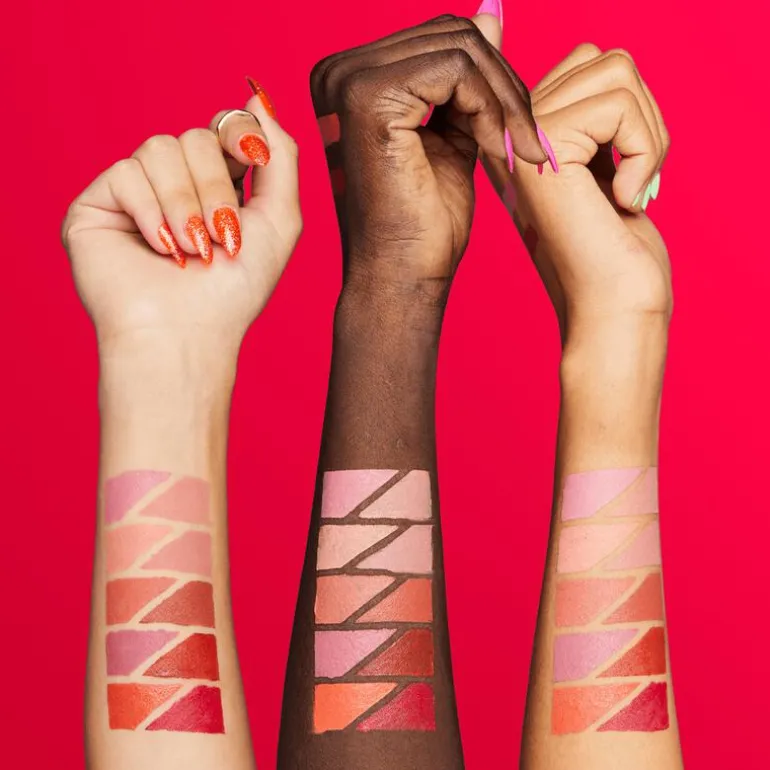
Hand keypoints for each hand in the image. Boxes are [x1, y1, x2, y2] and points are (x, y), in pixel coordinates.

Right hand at [62, 83, 300, 355]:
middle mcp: (175, 185)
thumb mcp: (281, 220)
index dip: (239, 136)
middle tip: (221, 237)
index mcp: (217, 186)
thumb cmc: (236, 289)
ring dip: (186, 203)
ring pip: (159, 147)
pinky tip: (159, 249)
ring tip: (191, 250)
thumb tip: (256, 98)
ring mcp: (136, 193)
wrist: (188, 334)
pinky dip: (151, 212)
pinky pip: (125, 172)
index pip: (223, 128)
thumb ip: (281, 157)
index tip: (253, 160)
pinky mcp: (99, 204)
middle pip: (196, 136)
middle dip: (217, 188)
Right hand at [311, 14, 545, 298]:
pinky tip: (497, 151)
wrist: (401, 278)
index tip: (518, 130)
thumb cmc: (422, 224)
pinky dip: (491, 109)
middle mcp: (340, 70)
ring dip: (504, 102)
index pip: (441, 37)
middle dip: (504, 88)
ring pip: (461, 47)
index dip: (492, 78)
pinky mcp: (368, 97)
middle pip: (452, 33)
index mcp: (352, 78)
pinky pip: (457, 70)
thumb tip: (491, 13)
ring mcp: (348, 80)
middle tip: (527, 142)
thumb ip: (466, 79)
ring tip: (515, 151)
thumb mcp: (453, 134)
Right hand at [483, 44, 671, 332]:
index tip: (631, 169)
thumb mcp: (606, 165)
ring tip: (632, 187)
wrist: (610, 305)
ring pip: (615, 71)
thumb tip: (608, 65)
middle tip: (639, 177)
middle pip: (603, 59)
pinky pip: (619, 104)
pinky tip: (625, 198)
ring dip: (648, 132)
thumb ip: (594, 116)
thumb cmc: (615, 252)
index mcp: (523, 137)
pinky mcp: (542, 148)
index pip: (587, 63)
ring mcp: (522, 139)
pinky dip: (646, 149)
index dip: (629, 110)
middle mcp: (512, 133)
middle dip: (645, 116)